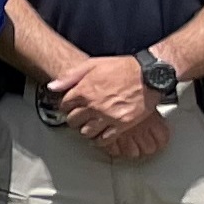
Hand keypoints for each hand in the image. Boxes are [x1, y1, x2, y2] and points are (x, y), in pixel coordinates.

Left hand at [49, 52, 169, 158]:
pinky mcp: (122, 124)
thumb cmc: (124, 68)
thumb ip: (71, 76)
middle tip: (80, 117)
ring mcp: (107, 116)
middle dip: (75, 119)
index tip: (71, 106)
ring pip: (86, 132)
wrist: (150, 74)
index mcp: (85, 90)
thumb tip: (53, 86)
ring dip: (86, 130)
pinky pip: (105, 139)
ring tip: (90, 126)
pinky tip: (101, 135)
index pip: (65, 105)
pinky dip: (100, 139)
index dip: (67, 106)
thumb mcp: (93, 64)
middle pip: (73, 120)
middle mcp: (94, 105)